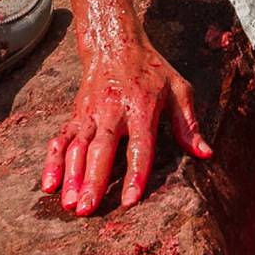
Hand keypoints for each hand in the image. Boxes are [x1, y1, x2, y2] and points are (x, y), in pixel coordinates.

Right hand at [40, 38, 210, 214]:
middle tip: (86, 210)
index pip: (140, 146)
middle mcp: (113, 111)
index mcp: (142, 107)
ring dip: (71, 176)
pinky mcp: (76, 115)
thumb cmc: (152, 71)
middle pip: (101, 150)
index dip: (136, 173)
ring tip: (68, 204)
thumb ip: (189, 124)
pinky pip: (60, 139)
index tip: (129, 202)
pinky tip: (48, 184)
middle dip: (93, 181)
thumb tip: (206, 154)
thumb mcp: (178, 89)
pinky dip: (52, 161)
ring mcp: (91, 114)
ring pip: (77, 147)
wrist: (115, 44)